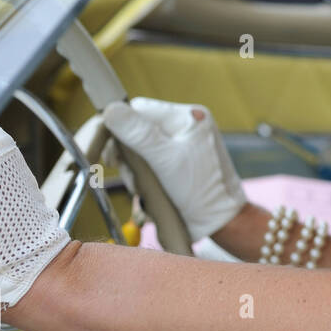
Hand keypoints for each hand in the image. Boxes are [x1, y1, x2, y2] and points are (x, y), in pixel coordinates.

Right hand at [102, 97, 246, 242]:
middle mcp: (184, 128)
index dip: (120, 128)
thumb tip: (110, 109)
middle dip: (128, 156)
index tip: (112, 152)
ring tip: (144, 188)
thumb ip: (138, 134)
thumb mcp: (166, 159)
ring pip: (139, 151)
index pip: (139, 110)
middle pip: (137, 131)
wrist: (220, 222)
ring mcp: (180, 147)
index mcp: (187, 117)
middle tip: (129, 173)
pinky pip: (148, 166)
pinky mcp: (175, 166)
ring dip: (135, 171)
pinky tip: (149, 192)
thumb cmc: (201, 189)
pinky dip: (143, 179)